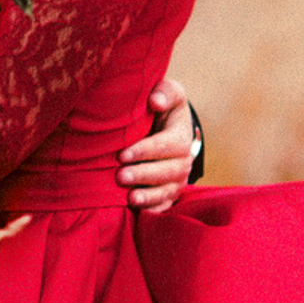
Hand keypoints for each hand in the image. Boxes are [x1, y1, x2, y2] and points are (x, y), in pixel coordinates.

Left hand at [120, 75, 199, 212]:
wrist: (165, 127)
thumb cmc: (161, 108)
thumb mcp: (168, 93)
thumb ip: (164, 92)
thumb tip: (155, 101)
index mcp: (181, 134)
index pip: (169, 145)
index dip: (147, 151)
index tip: (123, 154)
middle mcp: (183, 159)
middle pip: (170, 171)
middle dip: (145, 175)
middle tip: (120, 176)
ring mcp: (178, 178)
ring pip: (169, 190)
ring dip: (149, 196)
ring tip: (129, 198)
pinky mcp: (170, 192)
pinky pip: (166, 205)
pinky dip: (154, 209)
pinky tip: (137, 210)